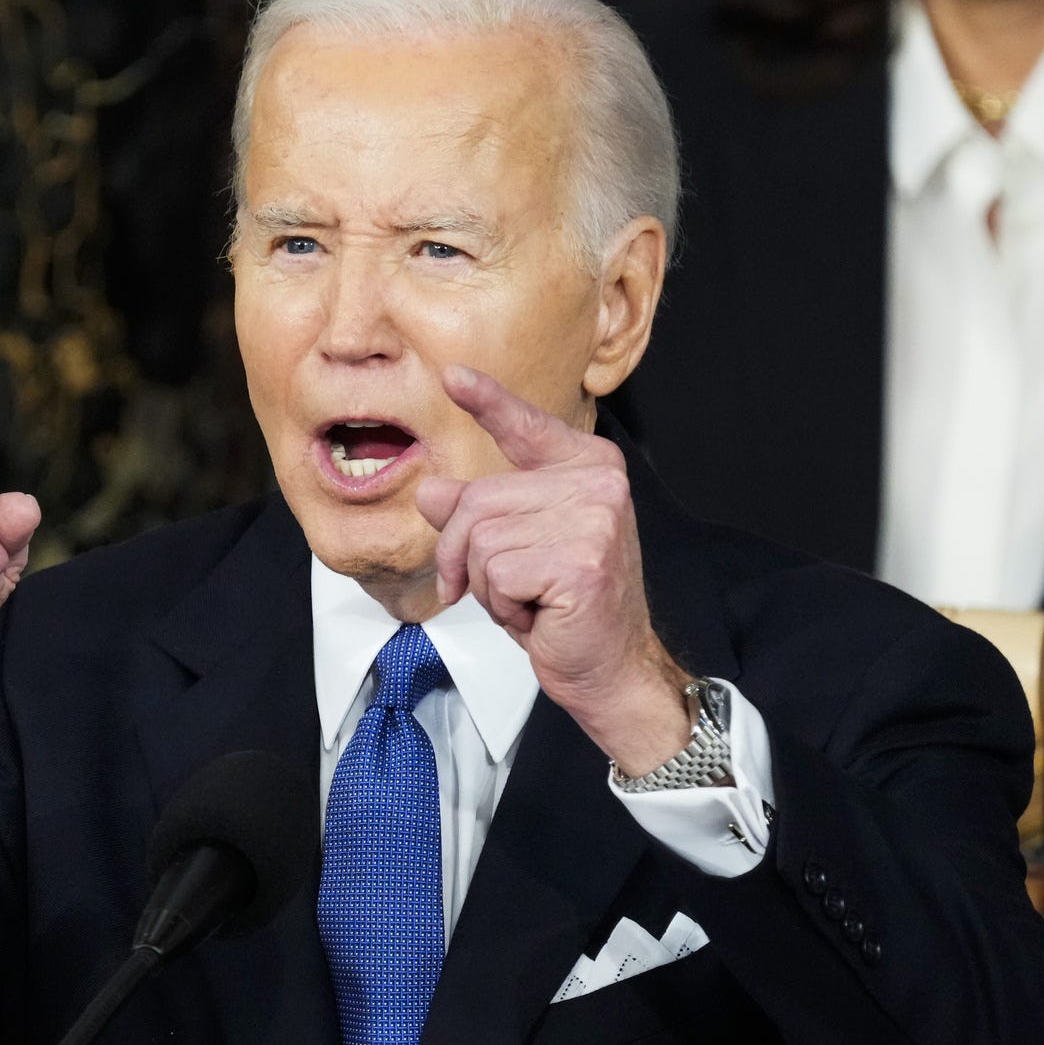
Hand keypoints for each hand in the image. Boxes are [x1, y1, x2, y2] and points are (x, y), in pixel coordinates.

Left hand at [414, 367, 692, 775]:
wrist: (611, 668)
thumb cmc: (568, 610)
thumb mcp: (514, 551)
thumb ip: (480, 513)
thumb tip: (433, 491)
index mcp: (588, 468)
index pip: (526, 427)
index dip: (488, 401)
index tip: (452, 376)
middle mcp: (597, 484)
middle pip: (476, 500)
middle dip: (468, 556)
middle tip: (506, 590)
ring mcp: (592, 520)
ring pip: (480, 541)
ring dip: (489, 587)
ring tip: (531, 601)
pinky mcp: (579, 560)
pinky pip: (496, 574)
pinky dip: (503, 606)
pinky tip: (540, 616)